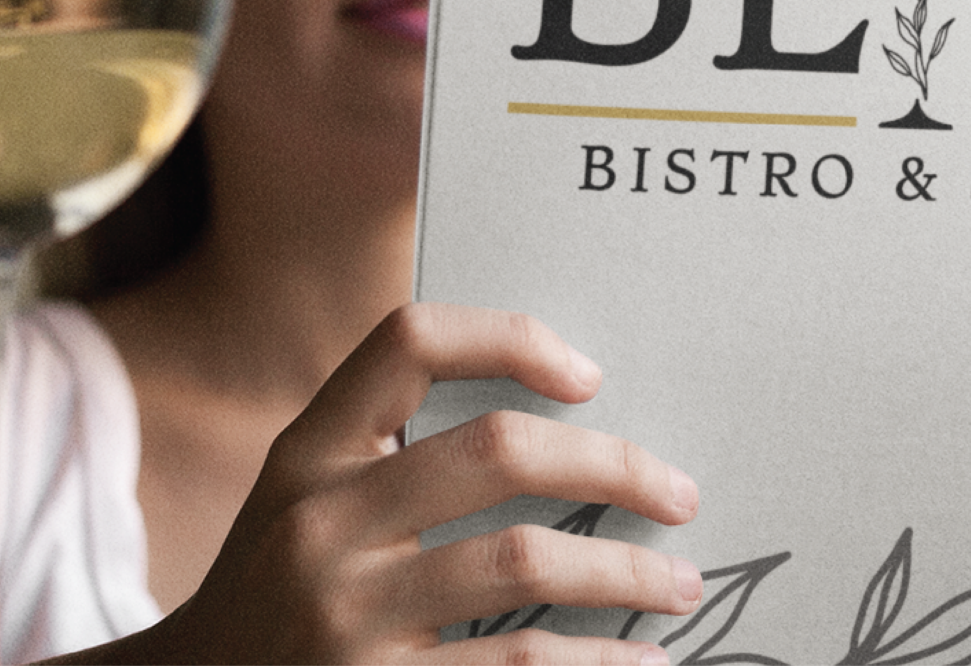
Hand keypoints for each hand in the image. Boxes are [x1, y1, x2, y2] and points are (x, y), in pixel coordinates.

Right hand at [101, 303, 703, 665]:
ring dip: (626, 573)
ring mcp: (342, 616)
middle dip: (614, 466)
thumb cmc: (288, 589)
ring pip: (522, 563)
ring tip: (678, 584)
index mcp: (306, 453)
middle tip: (682, 493)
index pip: (408, 341)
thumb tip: (577, 419)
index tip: (591, 375)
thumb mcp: (309, 503)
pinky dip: (597, 664)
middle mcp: (317, 524)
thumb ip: (400, 453)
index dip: (510, 337)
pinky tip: (640, 661)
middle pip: (499, 450)